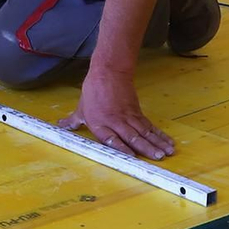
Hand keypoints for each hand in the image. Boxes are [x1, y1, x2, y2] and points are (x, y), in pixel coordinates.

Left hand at [58, 70, 174, 159]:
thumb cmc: (93, 90)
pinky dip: (159, 134)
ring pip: (144, 132)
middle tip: (157, 157)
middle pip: (132, 137)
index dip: (122, 148)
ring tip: (166, 153)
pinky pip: (149, 126)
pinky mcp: (137, 112)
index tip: (132, 157)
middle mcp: (115, 122)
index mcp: (99, 124)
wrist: (108, 71)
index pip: (111, 139)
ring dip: (156, 143)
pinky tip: (167, 142)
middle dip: (146, 148)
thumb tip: (61, 125)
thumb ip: (73, 120)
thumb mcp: (81, 107)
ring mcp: (128, 117)